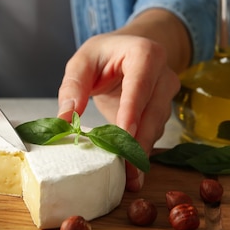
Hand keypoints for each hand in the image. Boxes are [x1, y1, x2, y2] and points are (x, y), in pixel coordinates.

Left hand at [57, 9, 189, 191]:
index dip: (132, 109)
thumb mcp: (82, 62)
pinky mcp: (162, 112)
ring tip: (128, 178)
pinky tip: (130, 171)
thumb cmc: (104, 54)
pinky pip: (152, 134)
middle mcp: (163, 75)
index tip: (125, 133)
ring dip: (141, 152)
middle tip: (127, 170)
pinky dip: (140, 151)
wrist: (128, 50)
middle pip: (152, 112)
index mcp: (145, 54)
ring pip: (155, 127)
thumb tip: (63, 119)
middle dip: (139, 142)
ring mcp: (166, 96)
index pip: (140, 84)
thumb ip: (72, 87)